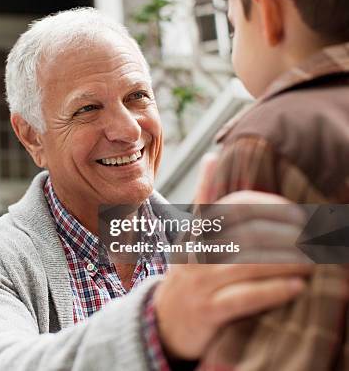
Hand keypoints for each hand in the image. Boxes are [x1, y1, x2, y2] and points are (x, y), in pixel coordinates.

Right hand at [153, 153, 312, 359]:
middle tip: (314, 240)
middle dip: (286, 236)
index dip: (269, 205)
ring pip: (248, 264)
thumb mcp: (191, 235)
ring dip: (287, 262)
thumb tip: (210, 158)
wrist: (164, 321)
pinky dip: (273, 290)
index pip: (234, 206)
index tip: (297, 212)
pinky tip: (295, 287)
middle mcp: (196, 252)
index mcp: (196, 230)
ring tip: (311, 264)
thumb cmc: (189, 273)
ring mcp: (200, 281)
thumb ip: (204, 202)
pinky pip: (244, 297)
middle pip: (247, 234)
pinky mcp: (208, 310)